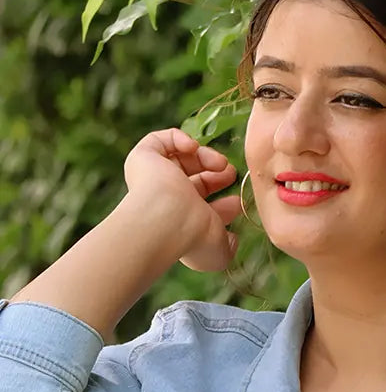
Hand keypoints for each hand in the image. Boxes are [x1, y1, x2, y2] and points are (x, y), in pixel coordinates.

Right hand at [123, 128, 242, 271]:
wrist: (167, 220)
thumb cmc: (193, 239)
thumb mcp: (219, 253)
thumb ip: (229, 247)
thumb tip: (233, 239)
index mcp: (182, 222)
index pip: (202, 207)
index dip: (223, 202)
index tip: (237, 202)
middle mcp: (166, 200)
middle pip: (194, 180)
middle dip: (217, 175)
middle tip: (231, 174)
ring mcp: (153, 179)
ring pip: (180, 159)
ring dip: (205, 156)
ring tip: (219, 163)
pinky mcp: (143, 159)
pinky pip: (159, 141)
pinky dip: (179, 139)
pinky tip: (193, 148)